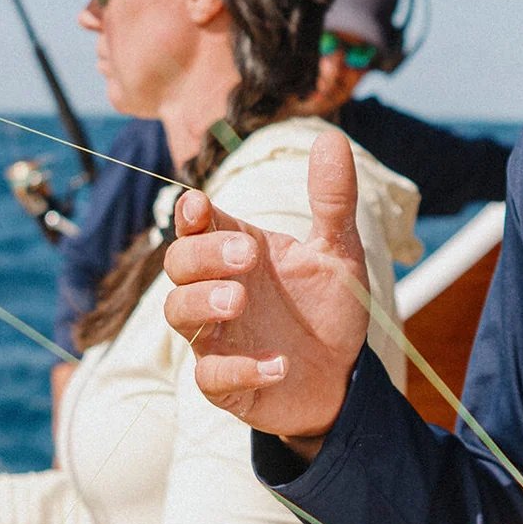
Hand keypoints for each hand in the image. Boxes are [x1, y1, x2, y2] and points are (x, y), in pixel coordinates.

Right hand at [162, 130, 370, 438]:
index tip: (199, 204)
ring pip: (178, 314)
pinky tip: (277, 364)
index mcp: (239, 252)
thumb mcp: (340, 253)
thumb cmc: (329, 310)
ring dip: (203, 305)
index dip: (191, 213)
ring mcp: (218, 337)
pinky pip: (211, 377)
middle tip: (246, 256)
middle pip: (177, 265)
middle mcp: (219, 290)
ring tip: (240, 301)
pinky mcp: (228, 383)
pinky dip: (238, 369)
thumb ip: (333, 201)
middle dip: (202, 256)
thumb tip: (330, 139)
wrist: (344, 379)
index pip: (198, 225)